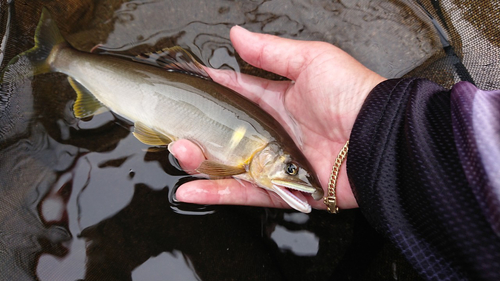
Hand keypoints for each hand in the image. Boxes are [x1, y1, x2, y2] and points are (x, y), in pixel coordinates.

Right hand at [170, 26, 384, 210]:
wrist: (380, 138)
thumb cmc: (353, 94)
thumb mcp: (311, 60)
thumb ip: (271, 51)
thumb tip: (236, 34)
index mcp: (279, 100)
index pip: (237, 93)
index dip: (213, 89)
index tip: (188, 85)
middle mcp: (274, 132)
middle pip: (227, 133)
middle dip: (200, 129)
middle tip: (177, 126)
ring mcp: (276, 161)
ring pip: (229, 164)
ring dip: (200, 161)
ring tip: (180, 153)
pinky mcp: (282, 188)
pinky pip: (245, 192)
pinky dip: (217, 192)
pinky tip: (191, 189)